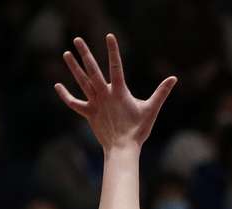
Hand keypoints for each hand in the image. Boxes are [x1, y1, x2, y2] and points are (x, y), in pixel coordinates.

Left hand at [54, 35, 176, 151]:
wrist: (123, 148)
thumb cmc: (138, 130)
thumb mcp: (151, 110)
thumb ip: (161, 92)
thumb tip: (174, 78)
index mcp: (119, 92)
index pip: (116, 66)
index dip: (113, 51)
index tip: (109, 36)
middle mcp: (104, 94)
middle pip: (92, 70)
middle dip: (85, 54)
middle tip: (77, 39)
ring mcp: (95, 103)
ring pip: (82, 82)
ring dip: (74, 67)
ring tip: (66, 54)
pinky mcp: (89, 113)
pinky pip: (74, 103)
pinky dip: (65, 95)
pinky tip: (57, 85)